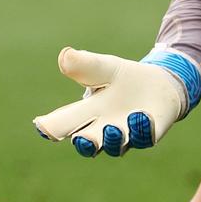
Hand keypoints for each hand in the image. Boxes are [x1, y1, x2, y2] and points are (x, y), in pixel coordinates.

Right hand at [33, 47, 200, 156]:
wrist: (158, 83)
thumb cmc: (123, 78)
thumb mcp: (103, 67)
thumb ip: (84, 65)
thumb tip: (64, 56)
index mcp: (86, 114)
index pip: (64, 124)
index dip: (52, 128)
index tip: (43, 127)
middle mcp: (103, 131)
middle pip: (88, 143)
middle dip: (85, 143)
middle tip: (81, 139)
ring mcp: (126, 135)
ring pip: (116, 145)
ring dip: (112, 138)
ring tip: (112, 128)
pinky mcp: (149, 133)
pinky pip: (144, 136)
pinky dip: (140, 128)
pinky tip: (140, 116)